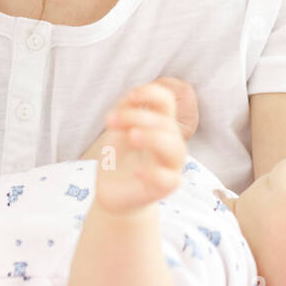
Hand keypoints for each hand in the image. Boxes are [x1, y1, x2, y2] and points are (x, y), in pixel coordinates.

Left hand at [95, 82, 186, 213]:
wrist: (113, 192)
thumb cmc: (118, 157)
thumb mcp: (115, 131)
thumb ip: (123, 113)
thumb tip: (129, 101)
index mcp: (160, 123)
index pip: (166, 101)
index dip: (151, 93)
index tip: (129, 96)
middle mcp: (170, 141)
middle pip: (166, 122)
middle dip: (137, 117)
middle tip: (110, 121)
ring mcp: (170, 165)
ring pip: (175, 148)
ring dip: (153, 138)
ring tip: (131, 137)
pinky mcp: (166, 187)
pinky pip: (169, 179)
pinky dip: (154, 173)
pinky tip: (137, 171)